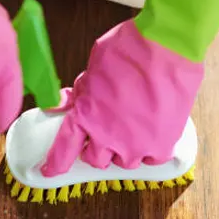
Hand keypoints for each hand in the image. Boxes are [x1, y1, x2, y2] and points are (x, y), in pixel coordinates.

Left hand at [40, 20, 204, 176]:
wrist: (168, 46)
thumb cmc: (128, 50)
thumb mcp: (92, 68)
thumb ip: (79, 92)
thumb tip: (65, 101)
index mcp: (85, 117)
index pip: (64, 149)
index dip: (55, 163)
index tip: (50, 171)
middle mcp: (107, 137)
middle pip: (95, 160)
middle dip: (96, 150)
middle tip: (105, 134)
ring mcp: (135, 145)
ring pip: (124, 163)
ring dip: (123, 151)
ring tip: (131, 131)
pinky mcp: (161, 145)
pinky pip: (151, 160)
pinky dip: (149, 151)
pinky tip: (151, 135)